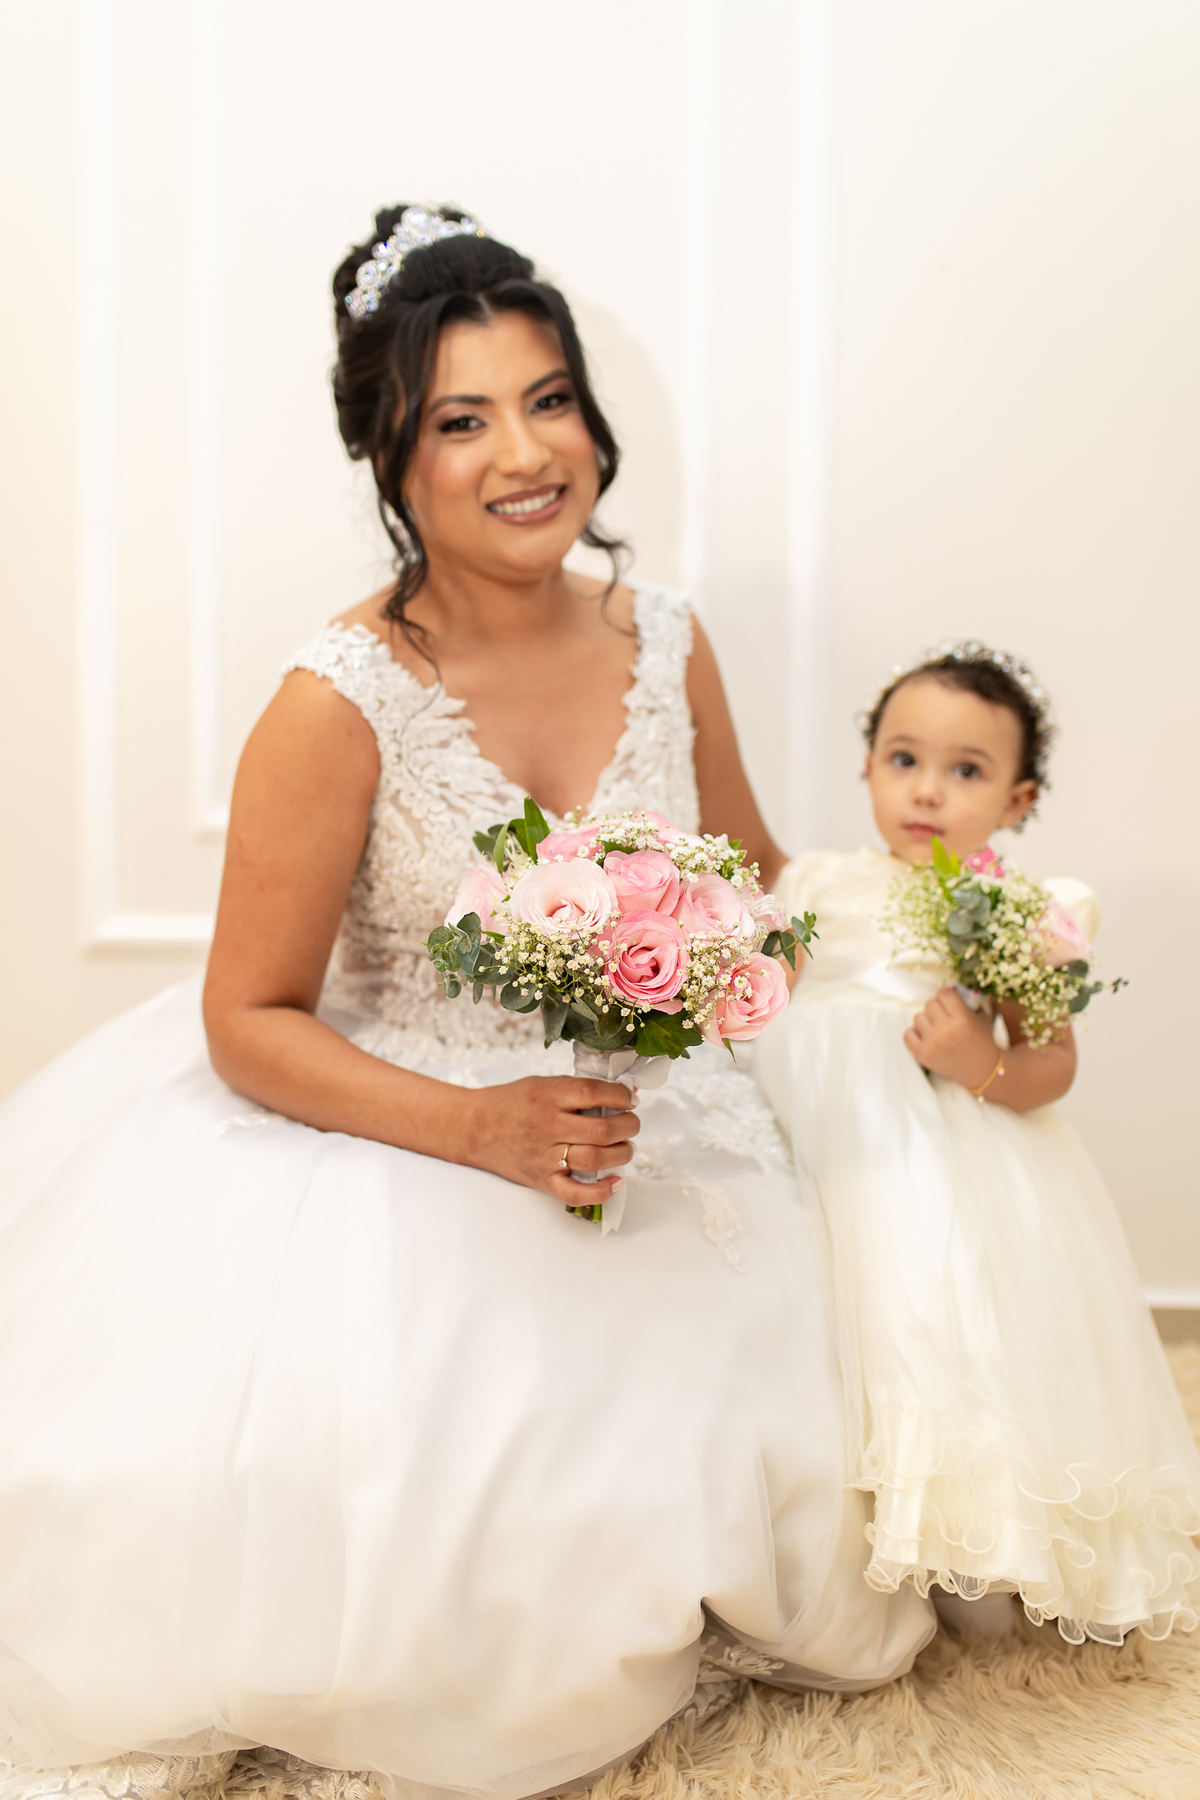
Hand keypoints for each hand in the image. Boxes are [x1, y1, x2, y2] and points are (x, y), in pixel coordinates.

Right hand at [459, 1075, 639, 1206]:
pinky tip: (616, 1180)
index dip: (619, 1095)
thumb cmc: (512, 1103)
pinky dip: (601, 1191)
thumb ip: (576, 1089)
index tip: (629, 1098)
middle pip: (601, 1130)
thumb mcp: (542, 1084)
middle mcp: (547, 1126)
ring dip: (621, 1154)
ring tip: (626, 1147)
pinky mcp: (542, 1180)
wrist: (475, 1128)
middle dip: (628, 1126)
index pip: (592, 1093)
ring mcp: (544, 1157)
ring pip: (595, 1160)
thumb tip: (621, 1095)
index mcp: (547, 1096)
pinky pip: (575, 1194)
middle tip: (632, 1123)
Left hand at [903, 987, 998, 1089]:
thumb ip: (969, 1000)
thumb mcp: (982, 1017)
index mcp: (963, 1018)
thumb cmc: (983, 1042)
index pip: (943, 993)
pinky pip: (908, 1034)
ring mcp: (933, 1042)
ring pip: (918, 1017)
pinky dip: (915, 1034)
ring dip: (927, 1021)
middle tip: (944, 1017)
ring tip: (937, 1029)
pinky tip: (926, 1037)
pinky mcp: (923, 1054)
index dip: (946, 996)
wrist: (982, 1070)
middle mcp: (946, 1029)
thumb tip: (952, 987)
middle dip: (937, 1008)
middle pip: (930, 1004)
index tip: (948, 1002)